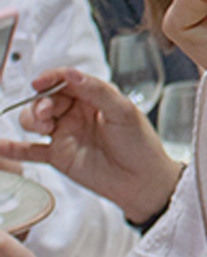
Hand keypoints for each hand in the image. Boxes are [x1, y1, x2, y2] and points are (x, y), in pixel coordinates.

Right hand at [0, 67, 180, 224]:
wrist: (143, 181)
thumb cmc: (140, 143)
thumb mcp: (123, 111)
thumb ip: (97, 91)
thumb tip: (72, 74)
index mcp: (93, 96)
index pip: (65, 80)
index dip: (51, 78)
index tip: (40, 82)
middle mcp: (76, 113)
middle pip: (46, 99)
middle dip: (41, 103)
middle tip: (47, 114)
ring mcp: (65, 134)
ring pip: (35, 120)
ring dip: (30, 119)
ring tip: (41, 126)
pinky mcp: (58, 155)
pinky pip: (30, 150)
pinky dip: (13, 148)